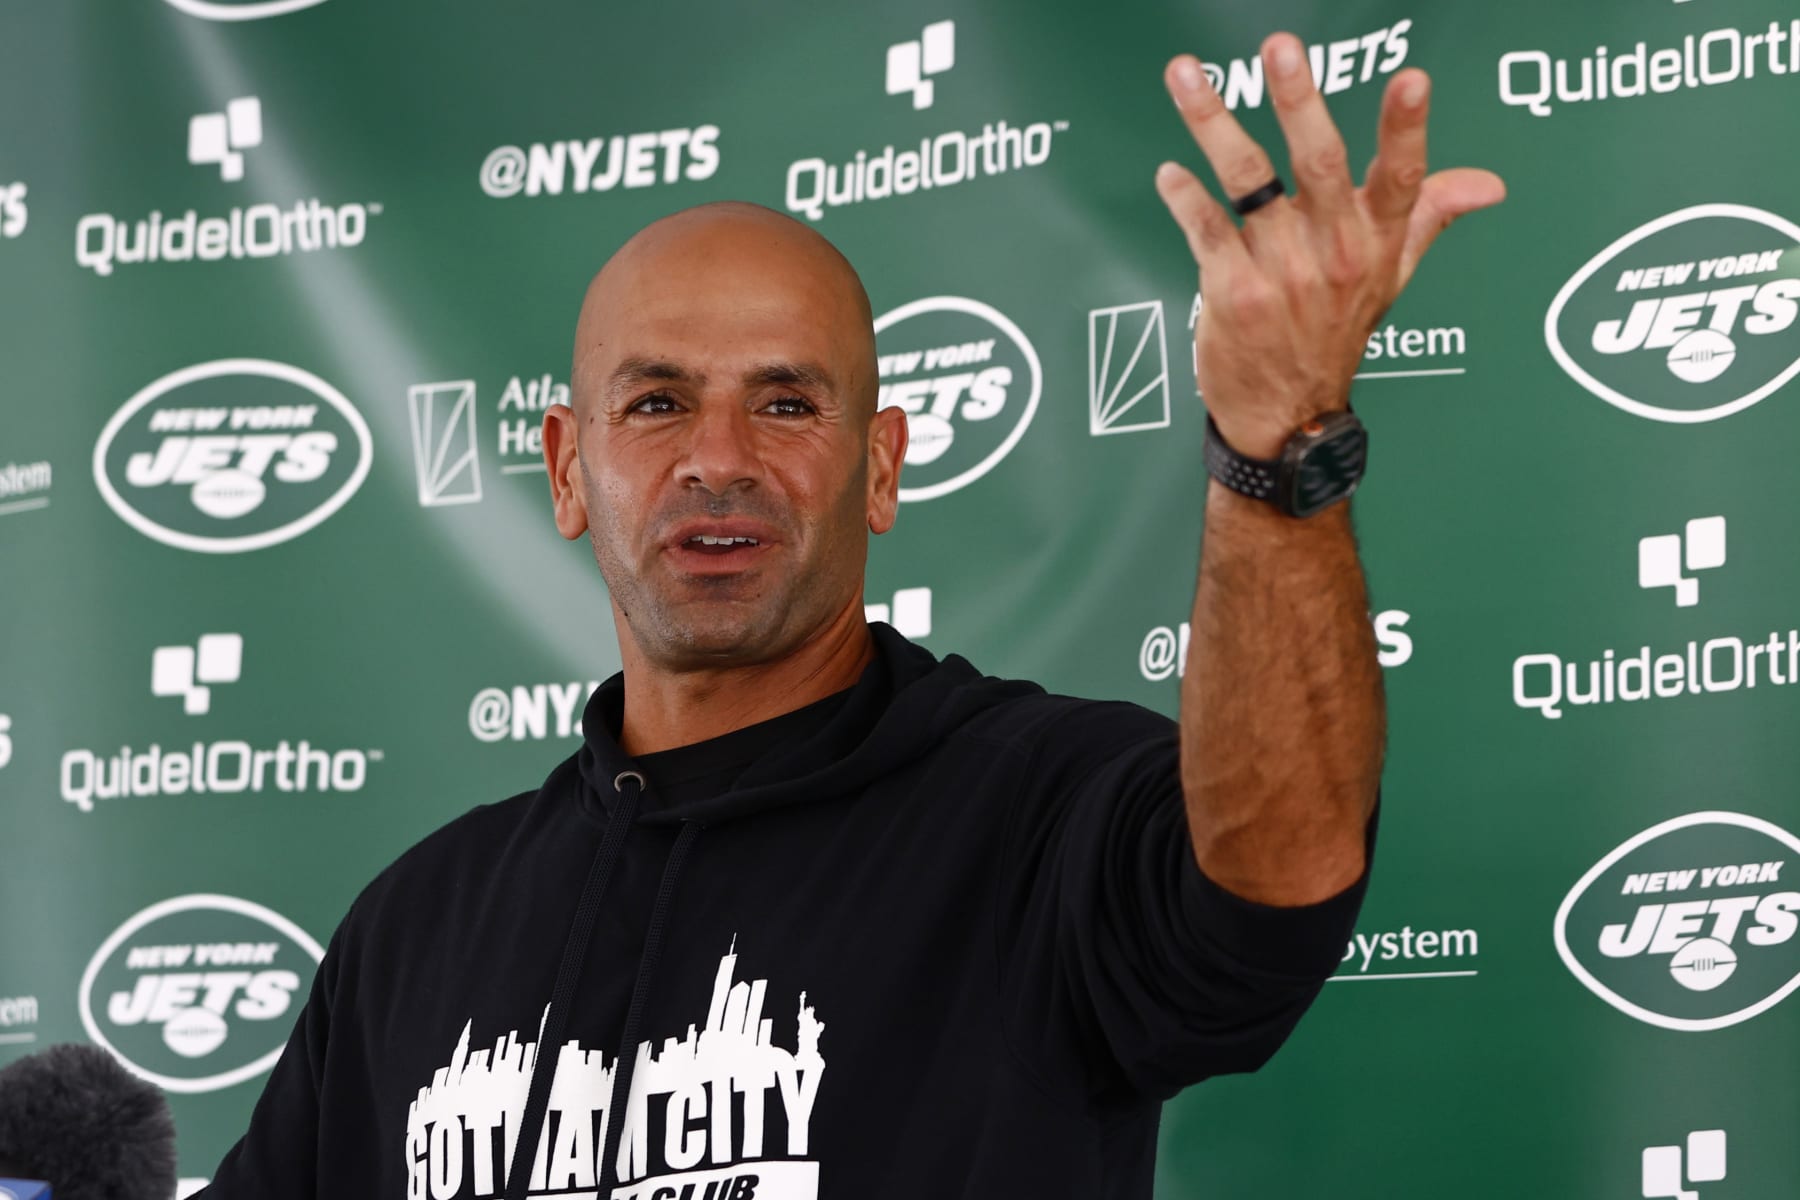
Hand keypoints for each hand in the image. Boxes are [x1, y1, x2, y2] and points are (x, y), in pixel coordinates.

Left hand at [1155, 34, 1505, 458]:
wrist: (1287, 417)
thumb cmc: (1335, 335)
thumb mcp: (1391, 279)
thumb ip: (1430, 216)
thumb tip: (1489, 183)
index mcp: (1373, 243)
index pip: (1401, 179)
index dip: (1407, 129)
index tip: (1413, 79)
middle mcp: (1330, 254)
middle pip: (1317, 163)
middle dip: (1298, 100)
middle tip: (1282, 47)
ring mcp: (1279, 273)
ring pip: (1246, 181)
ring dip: (1213, 124)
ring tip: (1186, 75)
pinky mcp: (1231, 291)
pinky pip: (1205, 229)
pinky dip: (1185, 197)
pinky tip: (1171, 172)